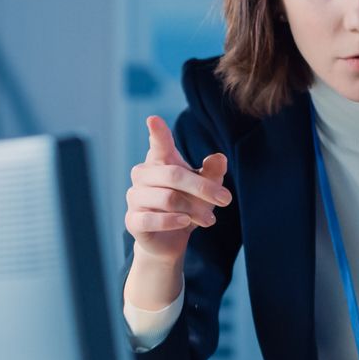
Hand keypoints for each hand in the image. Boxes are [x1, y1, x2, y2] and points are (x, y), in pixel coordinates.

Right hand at [125, 115, 230, 269]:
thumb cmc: (187, 205)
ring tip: (210, 219)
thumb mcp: (205, 188)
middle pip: (173, 175)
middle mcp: (142, 175)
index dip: (157, 132)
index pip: (158, 143)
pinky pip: (152, 219)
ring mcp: (134, 197)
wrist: (170, 240)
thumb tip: (220, 158)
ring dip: (194, 209)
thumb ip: (212, 173)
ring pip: (168, 198)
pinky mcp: (133, 221)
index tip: (153, 119)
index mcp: (159, 161)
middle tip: (226, 199)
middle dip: (203, 187)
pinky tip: (186, 222)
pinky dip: (174, 221)